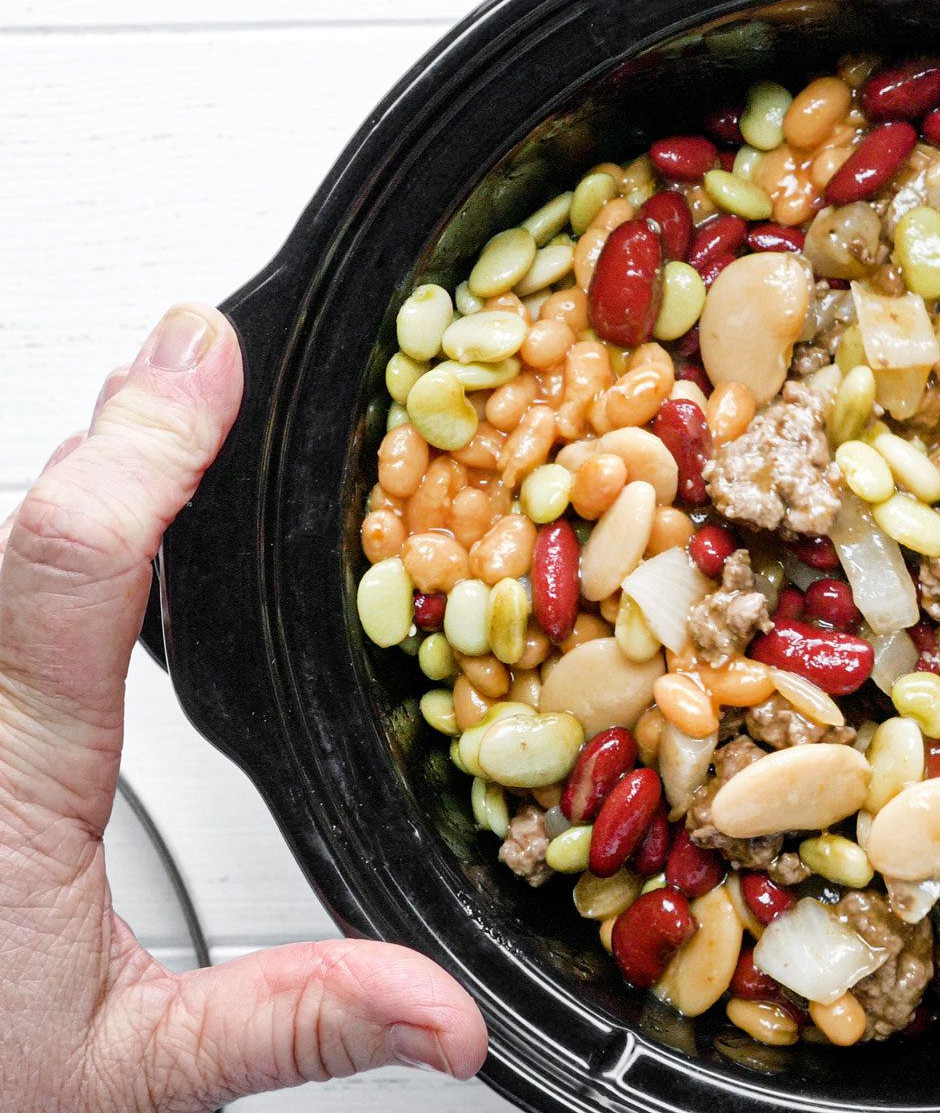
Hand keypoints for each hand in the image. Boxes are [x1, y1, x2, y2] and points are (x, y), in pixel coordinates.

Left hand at [0, 306, 486, 1109]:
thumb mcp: (126, 1074)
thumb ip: (292, 1023)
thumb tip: (444, 1016)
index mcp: (8, 784)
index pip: (73, 567)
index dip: (146, 444)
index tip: (203, 353)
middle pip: (27, 522)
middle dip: (119, 434)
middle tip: (199, 351)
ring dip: (76, 480)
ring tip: (163, 407)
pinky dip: (49, 544)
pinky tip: (93, 516)